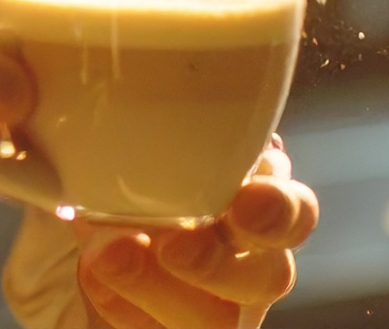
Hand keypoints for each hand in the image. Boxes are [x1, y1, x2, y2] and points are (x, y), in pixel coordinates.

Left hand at [74, 143, 317, 328]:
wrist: (97, 226)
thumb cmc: (134, 171)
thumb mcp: (147, 137)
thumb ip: (159, 122)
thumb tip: (131, 84)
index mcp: (256, 202)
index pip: (295, 212)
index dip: (280, 210)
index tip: (244, 197)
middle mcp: (247, 261)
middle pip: (269, 278)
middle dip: (219, 264)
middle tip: (173, 241)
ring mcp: (214, 306)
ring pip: (216, 321)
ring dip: (159, 289)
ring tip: (108, 255)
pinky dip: (121, 306)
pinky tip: (93, 274)